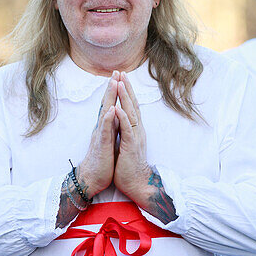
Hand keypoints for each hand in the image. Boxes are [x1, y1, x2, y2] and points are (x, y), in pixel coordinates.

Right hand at [75, 74, 119, 199]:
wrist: (92, 179)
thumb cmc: (102, 161)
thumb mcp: (108, 141)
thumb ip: (111, 128)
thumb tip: (116, 116)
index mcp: (106, 127)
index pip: (110, 105)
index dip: (115, 92)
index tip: (119, 77)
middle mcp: (102, 128)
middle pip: (106, 104)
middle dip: (111, 88)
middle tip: (116, 72)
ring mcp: (100, 135)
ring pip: (105, 113)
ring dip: (109, 98)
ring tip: (114, 83)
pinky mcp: (101, 146)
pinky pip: (105, 130)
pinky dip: (108, 119)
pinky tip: (111, 110)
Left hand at [112, 75, 176, 222]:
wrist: (136, 183)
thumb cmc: (129, 165)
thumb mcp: (126, 143)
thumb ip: (125, 130)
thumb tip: (122, 118)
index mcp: (134, 129)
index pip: (131, 106)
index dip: (126, 92)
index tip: (121, 77)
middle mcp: (137, 130)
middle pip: (132, 105)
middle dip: (126, 88)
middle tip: (121, 72)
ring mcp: (134, 137)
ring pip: (130, 113)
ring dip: (125, 98)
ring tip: (120, 83)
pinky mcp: (131, 146)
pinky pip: (127, 130)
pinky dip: (123, 118)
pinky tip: (118, 108)